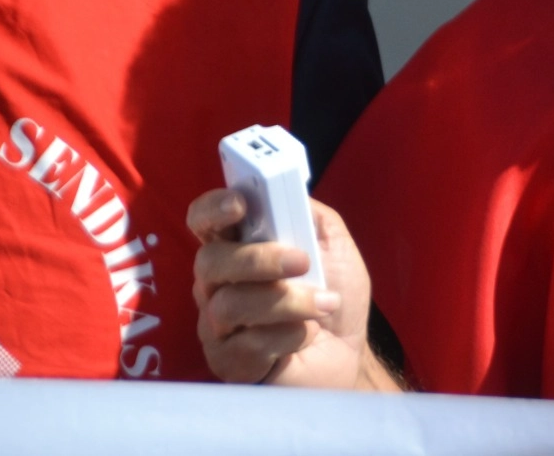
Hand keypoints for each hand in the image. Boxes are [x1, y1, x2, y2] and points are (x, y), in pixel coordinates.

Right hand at [189, 189, 388, 388]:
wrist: (349, 352)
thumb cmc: (334, 293)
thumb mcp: (334, 245)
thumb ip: (310, 215)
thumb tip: (287, 190)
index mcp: (239, 247)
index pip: (203, 220)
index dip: (213, 208)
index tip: (240, 203)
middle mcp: (218, 284)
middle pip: (209, 262)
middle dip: (259, 260)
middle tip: (303, 262)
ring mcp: (218, 325)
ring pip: (228, 305)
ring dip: (289, 302)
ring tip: (326, 304)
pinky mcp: (228, 363)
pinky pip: (247, 345)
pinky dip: (290, 335)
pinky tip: (309, 335)